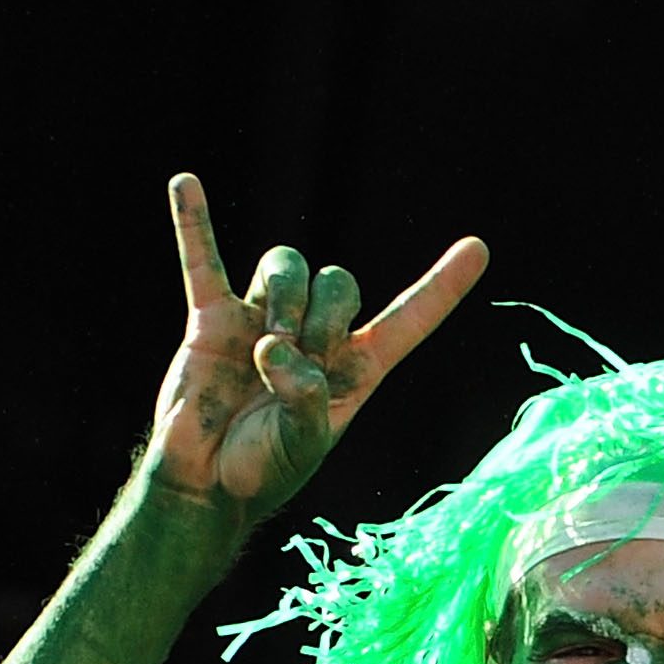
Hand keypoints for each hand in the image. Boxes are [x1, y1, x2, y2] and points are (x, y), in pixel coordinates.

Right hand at [144, 173, 486, 518]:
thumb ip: (307, 399)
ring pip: (286, 266)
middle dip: (325, 315)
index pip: (411, 317)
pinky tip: (184, 182)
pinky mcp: (212, 320)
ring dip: (282, 299)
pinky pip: (202, 261)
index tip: (479, 248)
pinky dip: (192, 223)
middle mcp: (315, 336)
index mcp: (358, 367)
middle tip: (300, 358)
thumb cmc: (265, 469)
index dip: (443, 285)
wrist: (207, 481)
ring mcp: (262, 320)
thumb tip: (277, 349)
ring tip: (264, 350)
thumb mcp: (305, 443)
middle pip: (339, 282)